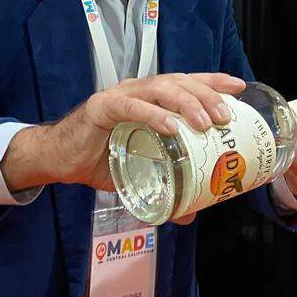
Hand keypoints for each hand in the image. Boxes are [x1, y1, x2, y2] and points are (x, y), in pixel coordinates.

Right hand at [2, 73, 245, 191]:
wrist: (57, 159)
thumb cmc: (99, 160)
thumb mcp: (138, 174)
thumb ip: (164, 189)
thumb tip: (189, 214)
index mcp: (150, 98)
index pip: (186, 82)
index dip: (212, 81)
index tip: (239, 87)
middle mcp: (137, 90)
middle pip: (178, 82)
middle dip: (206, 95)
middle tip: (226, 116)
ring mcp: (120, 96)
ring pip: (159, 89)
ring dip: (186, 103)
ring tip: (206, 122)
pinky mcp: (101, 108)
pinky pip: (131, 107)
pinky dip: (153, 115)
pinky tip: (172, 127)